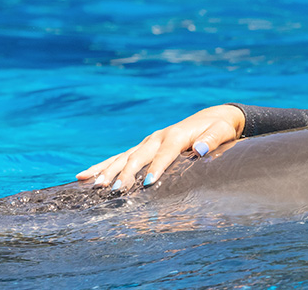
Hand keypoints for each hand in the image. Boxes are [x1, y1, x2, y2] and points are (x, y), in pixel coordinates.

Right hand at [74, 104, 245, 188]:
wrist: (213, 117)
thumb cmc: (219, 128)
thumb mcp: (221, 132)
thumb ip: (211, 140)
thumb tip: (198, 150)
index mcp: (176, 135)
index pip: (165, 153)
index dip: (156, 168)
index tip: (147, 183)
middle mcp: (158, 137)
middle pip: (138, 156)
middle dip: (125, 173)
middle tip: (114, 190)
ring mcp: (148, 142)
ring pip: (123, 157)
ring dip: (108, 171)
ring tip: (93, 184)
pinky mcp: (143, 147)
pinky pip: (120, 157)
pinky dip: (103, 166)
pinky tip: (85, 176)